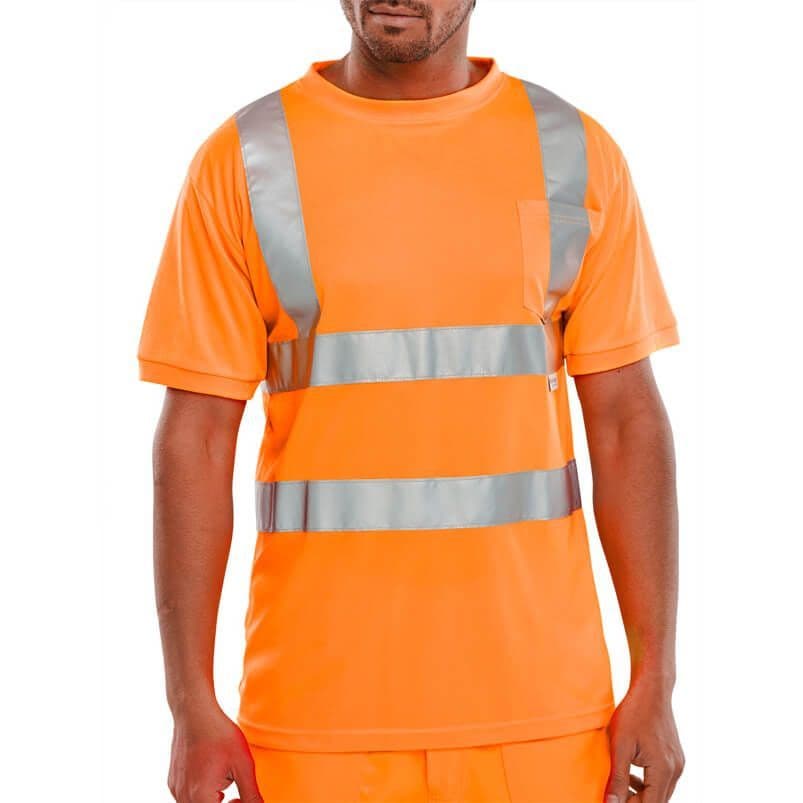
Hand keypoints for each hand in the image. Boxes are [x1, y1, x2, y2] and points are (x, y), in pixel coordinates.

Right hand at [167, 703, 261, 802]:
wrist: (195, 712)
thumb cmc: (220, 735)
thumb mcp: (243, 765)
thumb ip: (251, 794)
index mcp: (200, 797)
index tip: (240, 799)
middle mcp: (183, 797)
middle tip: (235, 795)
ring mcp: (175, 788)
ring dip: (211, 800)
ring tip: (223, 777)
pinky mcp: (173, 780)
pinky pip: (187, 795)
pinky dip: (201, 791)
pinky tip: (211, 771)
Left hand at [604, 679, 683, 801]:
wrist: (652, 689)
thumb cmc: (633, 713)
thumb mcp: (620, 746)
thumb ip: (618, 778)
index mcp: (664, 769)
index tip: (612, 801)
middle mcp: (676, 769)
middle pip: (657, 801)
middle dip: (635, 802)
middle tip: (614, 795)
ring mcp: (678, 763)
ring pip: (660, 792)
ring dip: (641, 795)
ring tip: (619, 787)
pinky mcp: (675, 757)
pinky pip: (662, 780)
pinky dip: (648, 783)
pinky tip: (631, 776)